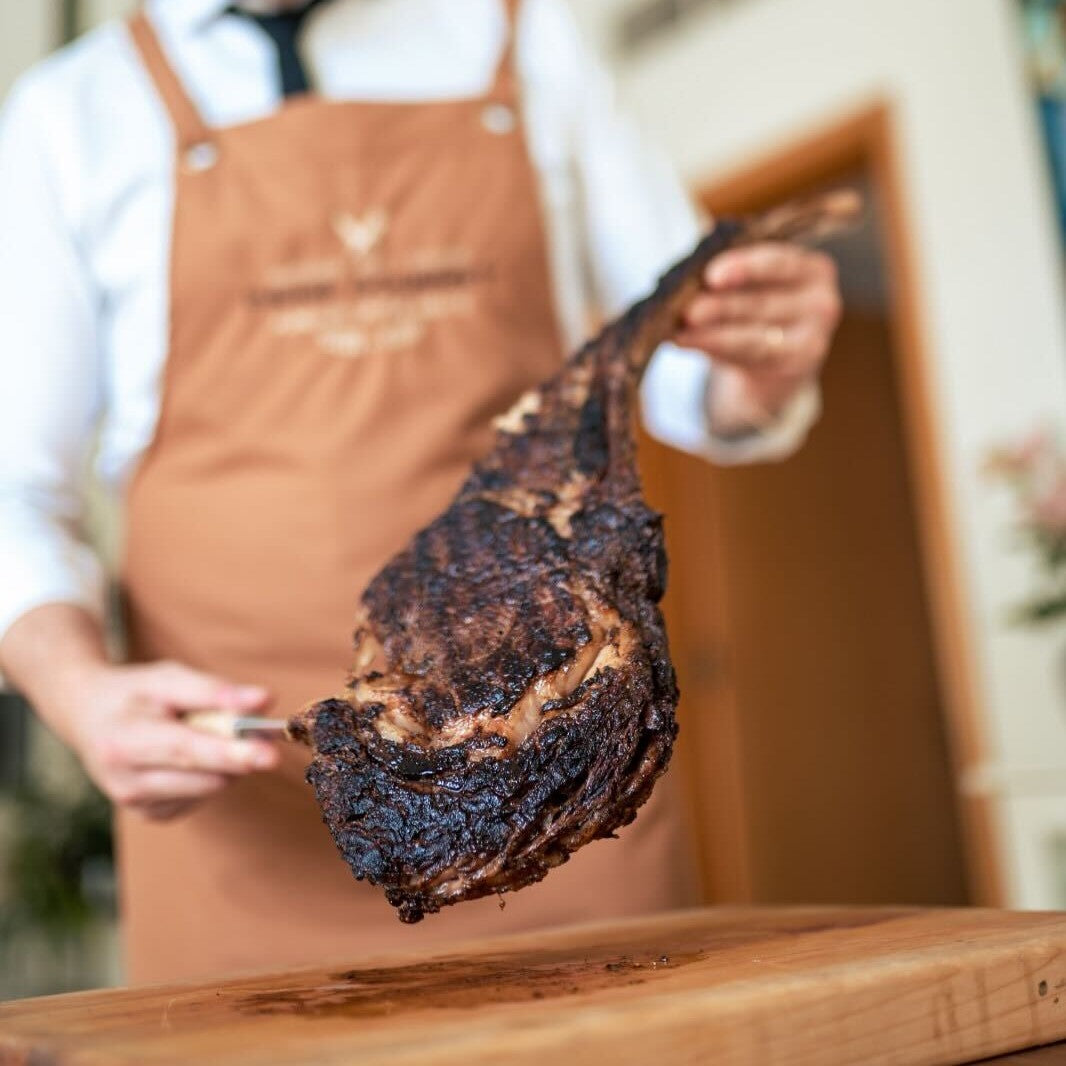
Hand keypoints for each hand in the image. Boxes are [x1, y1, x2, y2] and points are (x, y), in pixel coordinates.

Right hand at [63, 661, 278, 820]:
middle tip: (254, 729)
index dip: (232, 753)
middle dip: (239, 753)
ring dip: (225, 763)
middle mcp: (127, 781)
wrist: (86, 715)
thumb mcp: (168, 678)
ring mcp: (136, 804)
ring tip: (201, 733)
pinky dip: (209, 775)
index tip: (270, 755)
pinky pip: (202, 798)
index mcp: (126, 741)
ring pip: (211, 788)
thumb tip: (264, 700)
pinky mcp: (150, 815)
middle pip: (206, 776)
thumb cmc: (133, 693)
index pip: (187, 751)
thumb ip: (215, 691)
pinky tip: (189, 756)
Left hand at [675, 242, 841, 429]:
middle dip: (721, 307)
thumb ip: (729, 275)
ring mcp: (813, 342)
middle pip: (762, 303)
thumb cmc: (759, 308)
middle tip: (688, 311)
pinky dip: (713, 349)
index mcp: (814, 269)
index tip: (712, 275)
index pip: (780, 264)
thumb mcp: (752, 285)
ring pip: (754, 337)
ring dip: (712, 334)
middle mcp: (822, 304)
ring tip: (679, 332)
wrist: (777, 361)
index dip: (746, 267)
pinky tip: (685, 343)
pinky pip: (748, 359)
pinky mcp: (794, 368)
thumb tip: (687, 273)